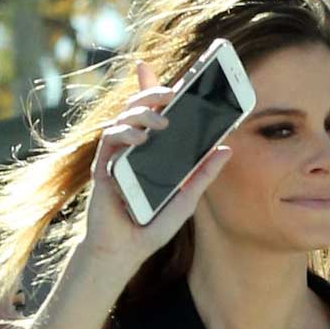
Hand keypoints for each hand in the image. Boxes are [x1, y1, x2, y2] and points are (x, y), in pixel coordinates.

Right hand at [80, 60, 233, 270]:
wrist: (125, 251)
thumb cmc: (152, 226)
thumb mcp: (186, 199)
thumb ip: (203, 174)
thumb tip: (225, 149)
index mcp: (153, 150)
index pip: (159, 113)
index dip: (165, 90)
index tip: (183, 77)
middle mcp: (134, 147)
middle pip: (140, 107)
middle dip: (154, 92)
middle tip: (173, 92)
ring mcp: (118, 154)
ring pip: (125, 116)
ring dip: (143, 112)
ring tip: (162, 121)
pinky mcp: (104, 165)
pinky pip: (111, 138)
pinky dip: (125, 133)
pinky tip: (140, 139)